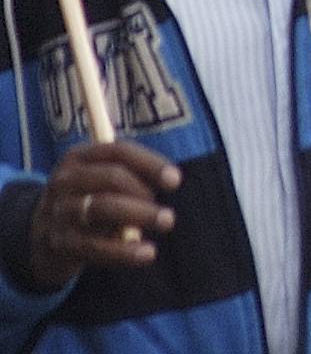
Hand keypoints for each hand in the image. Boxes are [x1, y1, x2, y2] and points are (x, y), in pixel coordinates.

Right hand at [24, 141, 176, 286]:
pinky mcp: (58, 241)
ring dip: (140, 215)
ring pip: (102, 208)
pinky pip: (93, 245)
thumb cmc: (87, 200)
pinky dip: (123, 251)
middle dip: (144, 192)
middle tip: (167, 214)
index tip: (175, 181)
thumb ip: (130, 175)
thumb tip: (171, 179)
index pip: (119, 151)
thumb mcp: (100, 180)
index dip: (151, 163)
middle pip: (112, 177)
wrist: (40, 238)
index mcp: (78, 158)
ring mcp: (58, 211)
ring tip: (166, 222)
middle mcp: (65, 180)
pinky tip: (146, 254)